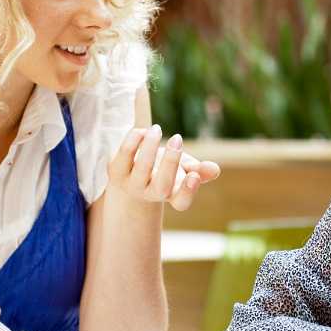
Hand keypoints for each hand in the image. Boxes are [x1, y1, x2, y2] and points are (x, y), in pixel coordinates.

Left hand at [106, 124, 220, 210]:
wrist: (130, 173)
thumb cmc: (163, 168)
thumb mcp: (184, 167)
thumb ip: (200, 169)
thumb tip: (215, 170)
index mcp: (171, 194)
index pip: (181, 201)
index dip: (189, 191)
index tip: (195, 175)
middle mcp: (151, 193)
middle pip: (162, 186)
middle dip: (171, 162)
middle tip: (177, 139)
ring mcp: (131, 185)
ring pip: (142, 169)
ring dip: (151, 147)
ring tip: (157, 129)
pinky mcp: (115, 172)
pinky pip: (123, 157)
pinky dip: (132, 141)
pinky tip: (141, 131)